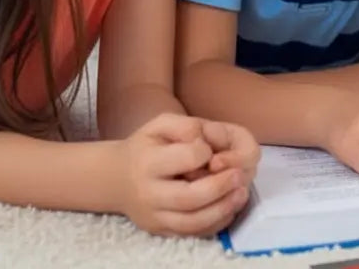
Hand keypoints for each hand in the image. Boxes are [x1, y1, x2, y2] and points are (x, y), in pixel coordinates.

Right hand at [117, 113, 249, 236]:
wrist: (118, 178)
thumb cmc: (147, 147)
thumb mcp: (161, 124)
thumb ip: (186, 125)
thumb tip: (204, 141)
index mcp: (147, 163)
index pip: (186, 158)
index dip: (204, 151)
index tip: (209, 149)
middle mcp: (148, 194)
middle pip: (189, 198)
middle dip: (220, 187)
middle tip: (239, 175)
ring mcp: (154, 217)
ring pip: (193, 223)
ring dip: (223, 208)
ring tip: (241, 192)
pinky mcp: (162, 231)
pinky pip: (193, 234)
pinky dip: (217, 222)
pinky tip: (230, 206)